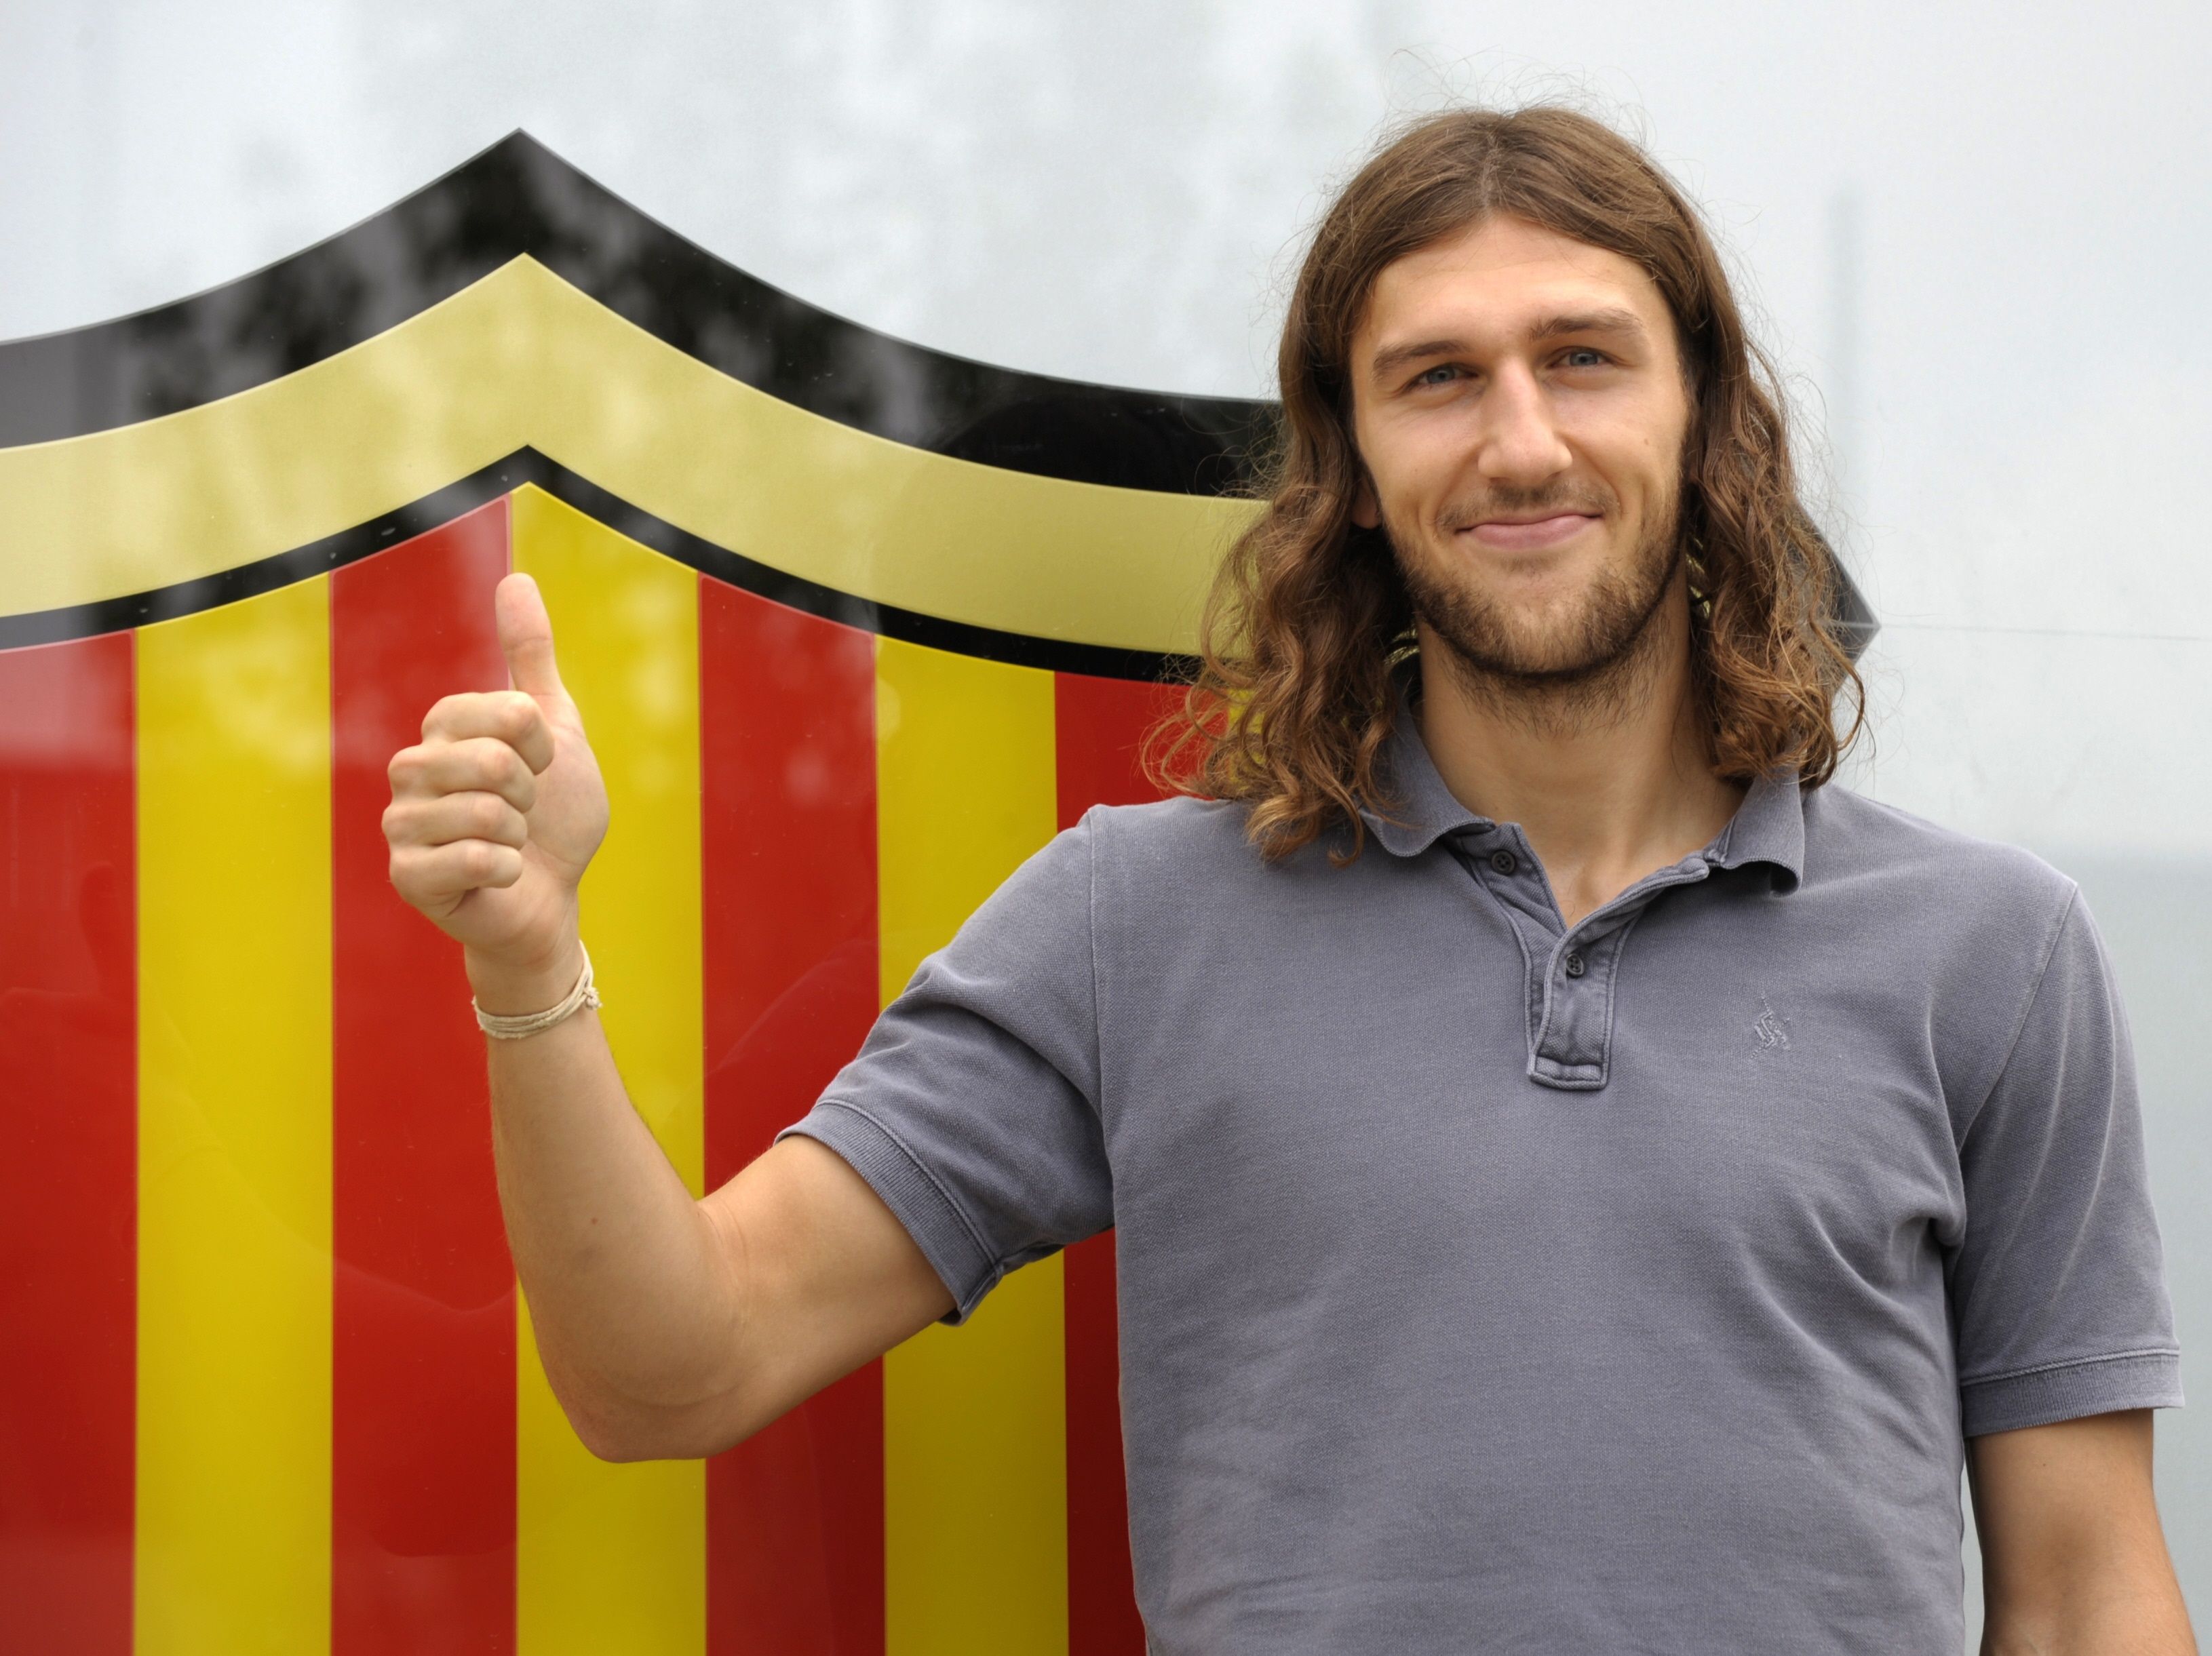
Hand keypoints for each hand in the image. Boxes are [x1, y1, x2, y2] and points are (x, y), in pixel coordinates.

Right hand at [384, 573, 609, 1000]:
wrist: (552, 897)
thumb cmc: (551, 817)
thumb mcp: (554, 728)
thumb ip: (530, 657)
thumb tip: (516, 578)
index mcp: (443, 728)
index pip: (507, 712)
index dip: (542, 747)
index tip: (539, 769)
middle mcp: (411, 769)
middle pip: (491, 760)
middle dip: (530, 795)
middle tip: (522, 814)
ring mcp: (402, 823)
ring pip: (484, 812)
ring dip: (518, 835)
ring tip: (508, 844)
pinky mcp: (406, 875)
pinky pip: (471, 859)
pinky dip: (505, 870)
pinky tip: (496, 877)